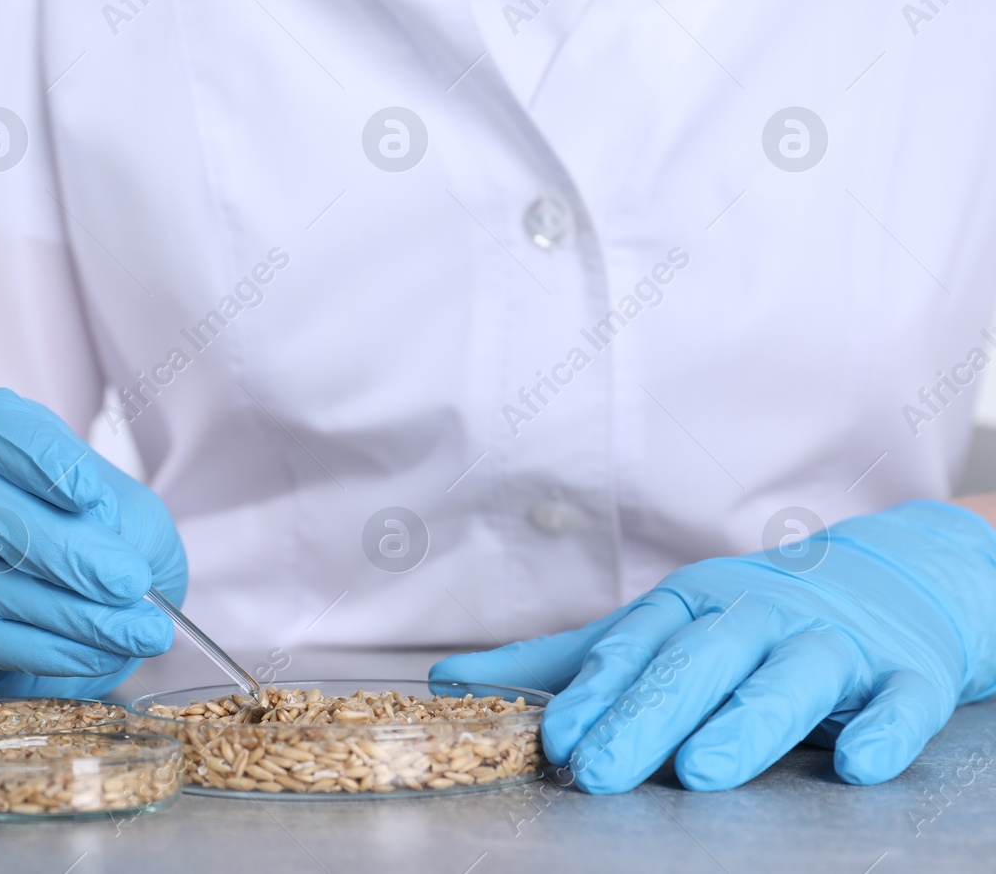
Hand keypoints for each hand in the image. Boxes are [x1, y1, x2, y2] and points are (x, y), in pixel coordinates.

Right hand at [0, 388, 185, 696]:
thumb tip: (97, 539)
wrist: (96, 605)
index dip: (32, 451)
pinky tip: (107, 651)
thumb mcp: (131, 510)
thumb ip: (115, 514)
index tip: (90, 492)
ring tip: (143, 629)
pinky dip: (57, 650)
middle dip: (57, 547)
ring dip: (76, 613)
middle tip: (129, 581)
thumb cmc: (112, 538)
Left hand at [431, 500, 995, 792]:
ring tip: (701, 771)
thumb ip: (564, 664)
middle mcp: (758, 615)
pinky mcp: (906, 674)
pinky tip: (855, 766)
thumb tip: (450, 681)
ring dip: (747, 721)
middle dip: (647, 713)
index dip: (594, 691)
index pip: (635, 644)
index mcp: (692, 604)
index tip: (553, 738)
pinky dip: (883, 731)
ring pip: (791, 677)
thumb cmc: (749, 620)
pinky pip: (900, 704)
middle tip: (600, 770)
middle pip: (700, 660)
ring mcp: (835, 641)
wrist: (892, 584)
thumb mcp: (657, 632)